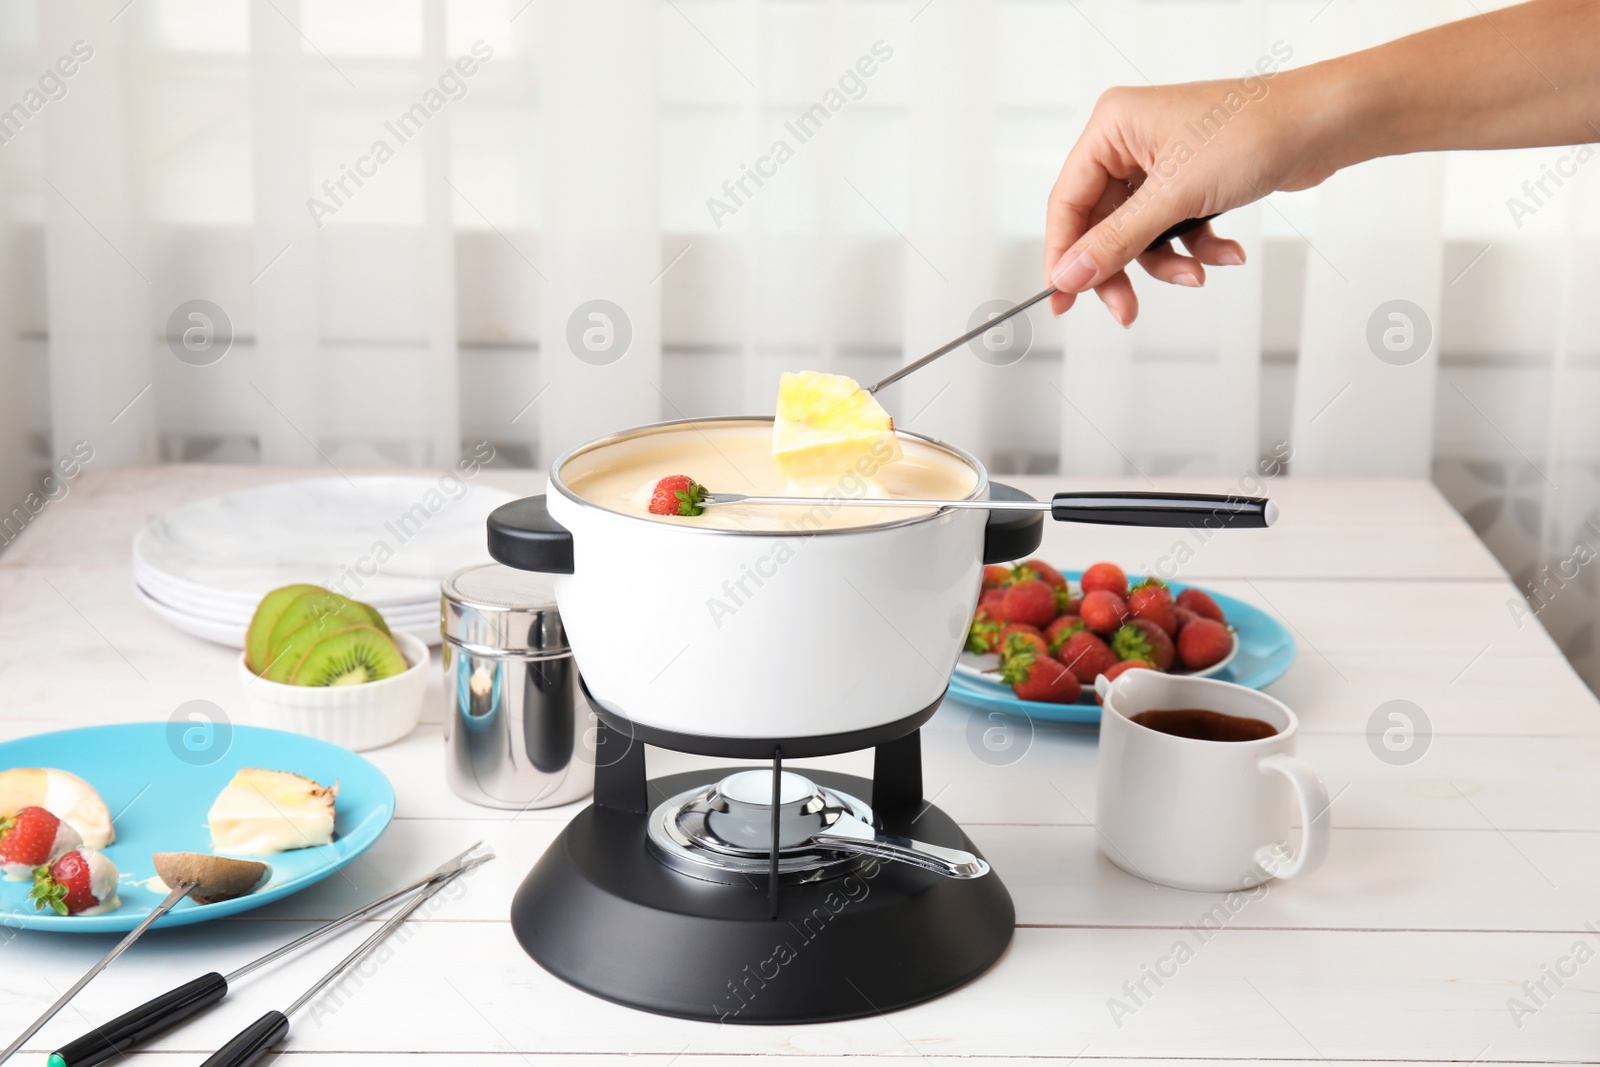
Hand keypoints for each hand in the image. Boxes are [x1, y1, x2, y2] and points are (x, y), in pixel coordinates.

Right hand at [1043, 70, 1339, 323]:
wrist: (1323, 125)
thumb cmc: (1253, 132)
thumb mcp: (1174, 197)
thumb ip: (1115, 242)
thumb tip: (1069, 276)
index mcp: (1112, 127)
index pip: (1067, 202)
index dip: (1062, 255)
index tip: (1061, 299)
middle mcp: (1130, 142)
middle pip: (1101, 224)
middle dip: (1121, 268)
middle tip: (1125, 309)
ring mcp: (1161, 162)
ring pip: (1139, 233)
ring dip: (1167, 261)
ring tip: (1195, 273)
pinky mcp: (1190, 180)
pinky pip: (1173, 228)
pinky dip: (1196, 247)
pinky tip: (1226, 252)